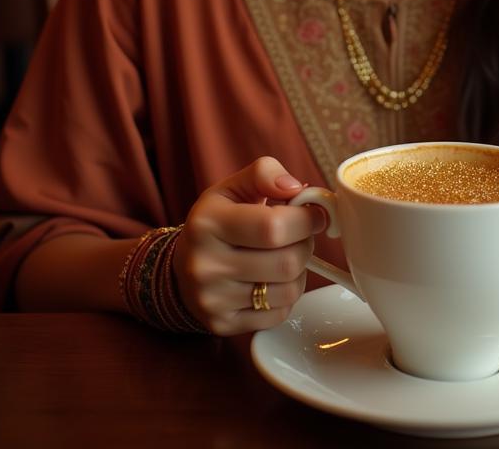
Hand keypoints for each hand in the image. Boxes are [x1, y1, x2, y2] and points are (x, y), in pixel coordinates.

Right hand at [173, 156, 325, 335]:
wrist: (182, 268)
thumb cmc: (218, 221)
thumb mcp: (233, 187)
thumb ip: (265, 173)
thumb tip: (296, 188)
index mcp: (208, 223)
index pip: (273, 226)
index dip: (306, 220)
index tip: (315, 215)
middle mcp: (205, 264)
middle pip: (287, 262)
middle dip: (305, 244)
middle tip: (299, 236)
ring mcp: (213, 299)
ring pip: (288, 290)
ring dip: (299, 271)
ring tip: (285, 256)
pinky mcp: (223, 325)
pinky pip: (279, 314)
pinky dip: (286, 295)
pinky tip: (272, 280)